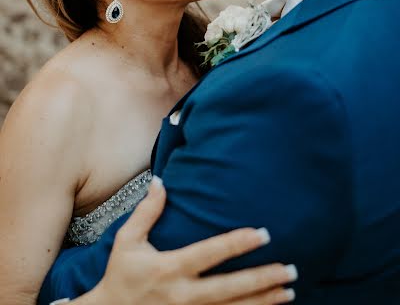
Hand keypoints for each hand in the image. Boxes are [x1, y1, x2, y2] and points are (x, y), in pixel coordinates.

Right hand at [91, 176, 296, 304]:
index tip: (262, 233)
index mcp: (169, 268)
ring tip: (289, 291)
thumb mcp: (127, 241)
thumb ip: (147, 211)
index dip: (237, 243)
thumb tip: (159, 181)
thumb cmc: (120, 275)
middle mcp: (183, 294)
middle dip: (262, 279)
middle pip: (230, 288)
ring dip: (264, 301)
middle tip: (290, 270)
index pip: (210, 254)